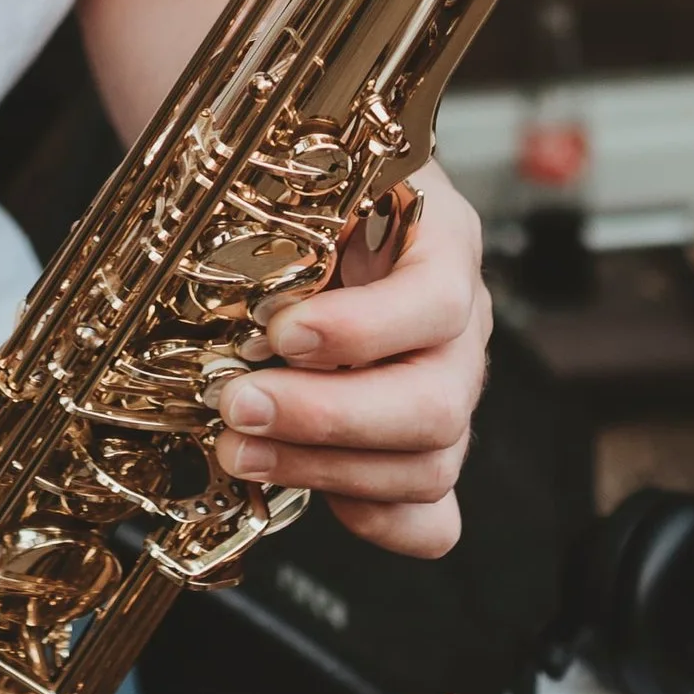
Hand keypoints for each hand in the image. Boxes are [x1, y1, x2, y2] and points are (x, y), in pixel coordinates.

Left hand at [212, 162, 488, 558]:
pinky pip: (432, 516)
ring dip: (322, 468)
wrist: (314, 190)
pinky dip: (375, 520)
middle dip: (325, 418)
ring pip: (427, 465)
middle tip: (237, 405)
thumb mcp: (306, 173)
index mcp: (443, 242)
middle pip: (436, 403)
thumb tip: (232, 278)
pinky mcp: (424, 446)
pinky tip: (313, 492)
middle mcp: (461, 324)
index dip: (361, 331)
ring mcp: (450, 390)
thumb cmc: (309, 183)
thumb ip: (287, 215)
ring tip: (238, 447)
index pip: (435, 301)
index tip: (279, 332)